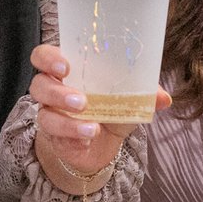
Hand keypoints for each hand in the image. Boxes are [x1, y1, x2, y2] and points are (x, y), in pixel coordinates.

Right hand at [26, 44, 166, 175]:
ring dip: (68, 121)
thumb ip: (144, 93)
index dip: (48, 58)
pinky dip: (73, 138)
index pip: (43, 55)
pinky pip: (55, 136)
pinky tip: (87, 140)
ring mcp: (50, 114)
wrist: (102, 145)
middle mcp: (53, 90)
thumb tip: (164, 97)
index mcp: (67, 71)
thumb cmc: (110, 110)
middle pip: (38, 84)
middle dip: (58, 92)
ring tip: (92, 128)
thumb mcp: (129, 99)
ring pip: (45, 114)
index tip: (65, 66)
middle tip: (82, 101)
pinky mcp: (53, 137)